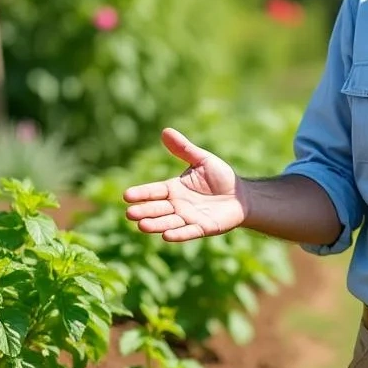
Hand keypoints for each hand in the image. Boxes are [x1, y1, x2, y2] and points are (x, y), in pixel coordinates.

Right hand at [123, 128, 245, 241]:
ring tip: (142, 226)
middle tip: (129, 213)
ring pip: (168, 222)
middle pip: (157, 208)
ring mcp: (189, 218)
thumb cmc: (221, 177)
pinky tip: (166, 236)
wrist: (241, 195)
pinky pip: (188, 232)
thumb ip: (184, 149)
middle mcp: (178, 205)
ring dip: (156, 225)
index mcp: (174, 189)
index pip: (154, 191)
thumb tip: (165, 131)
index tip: (126, 195)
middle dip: (144, 211)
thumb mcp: (202, 160)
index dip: (141, 193)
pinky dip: (178, 234)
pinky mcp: (203, 228)